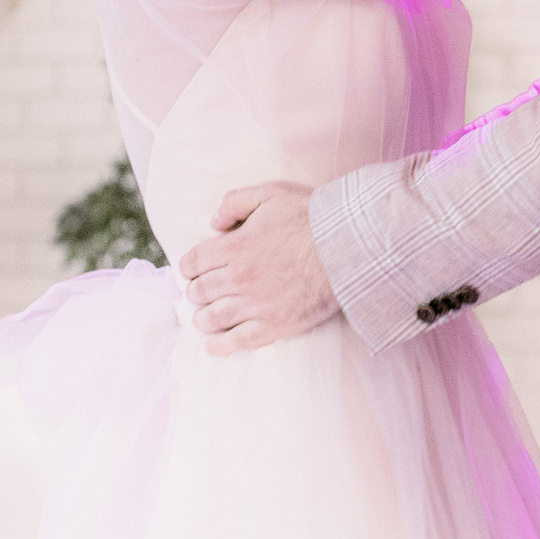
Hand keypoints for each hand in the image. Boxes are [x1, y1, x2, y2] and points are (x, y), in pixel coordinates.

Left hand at [179, 182, 337, 355]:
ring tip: (207, 317)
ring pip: (211, 319)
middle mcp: (239, 278)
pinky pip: (237, 342)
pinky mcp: (275, 325)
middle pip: (198, 292)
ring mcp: (256, 305)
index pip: (193, 263)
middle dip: (196, 291)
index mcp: (234, 246)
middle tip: (204, 291)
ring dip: (203, 318)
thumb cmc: (315, 217)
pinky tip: (214, 344)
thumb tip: (212, 221)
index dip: (189, 267)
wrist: (350, 246)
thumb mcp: (273, 193)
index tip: (195, 270)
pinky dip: (220, 345)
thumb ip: (236, 201)